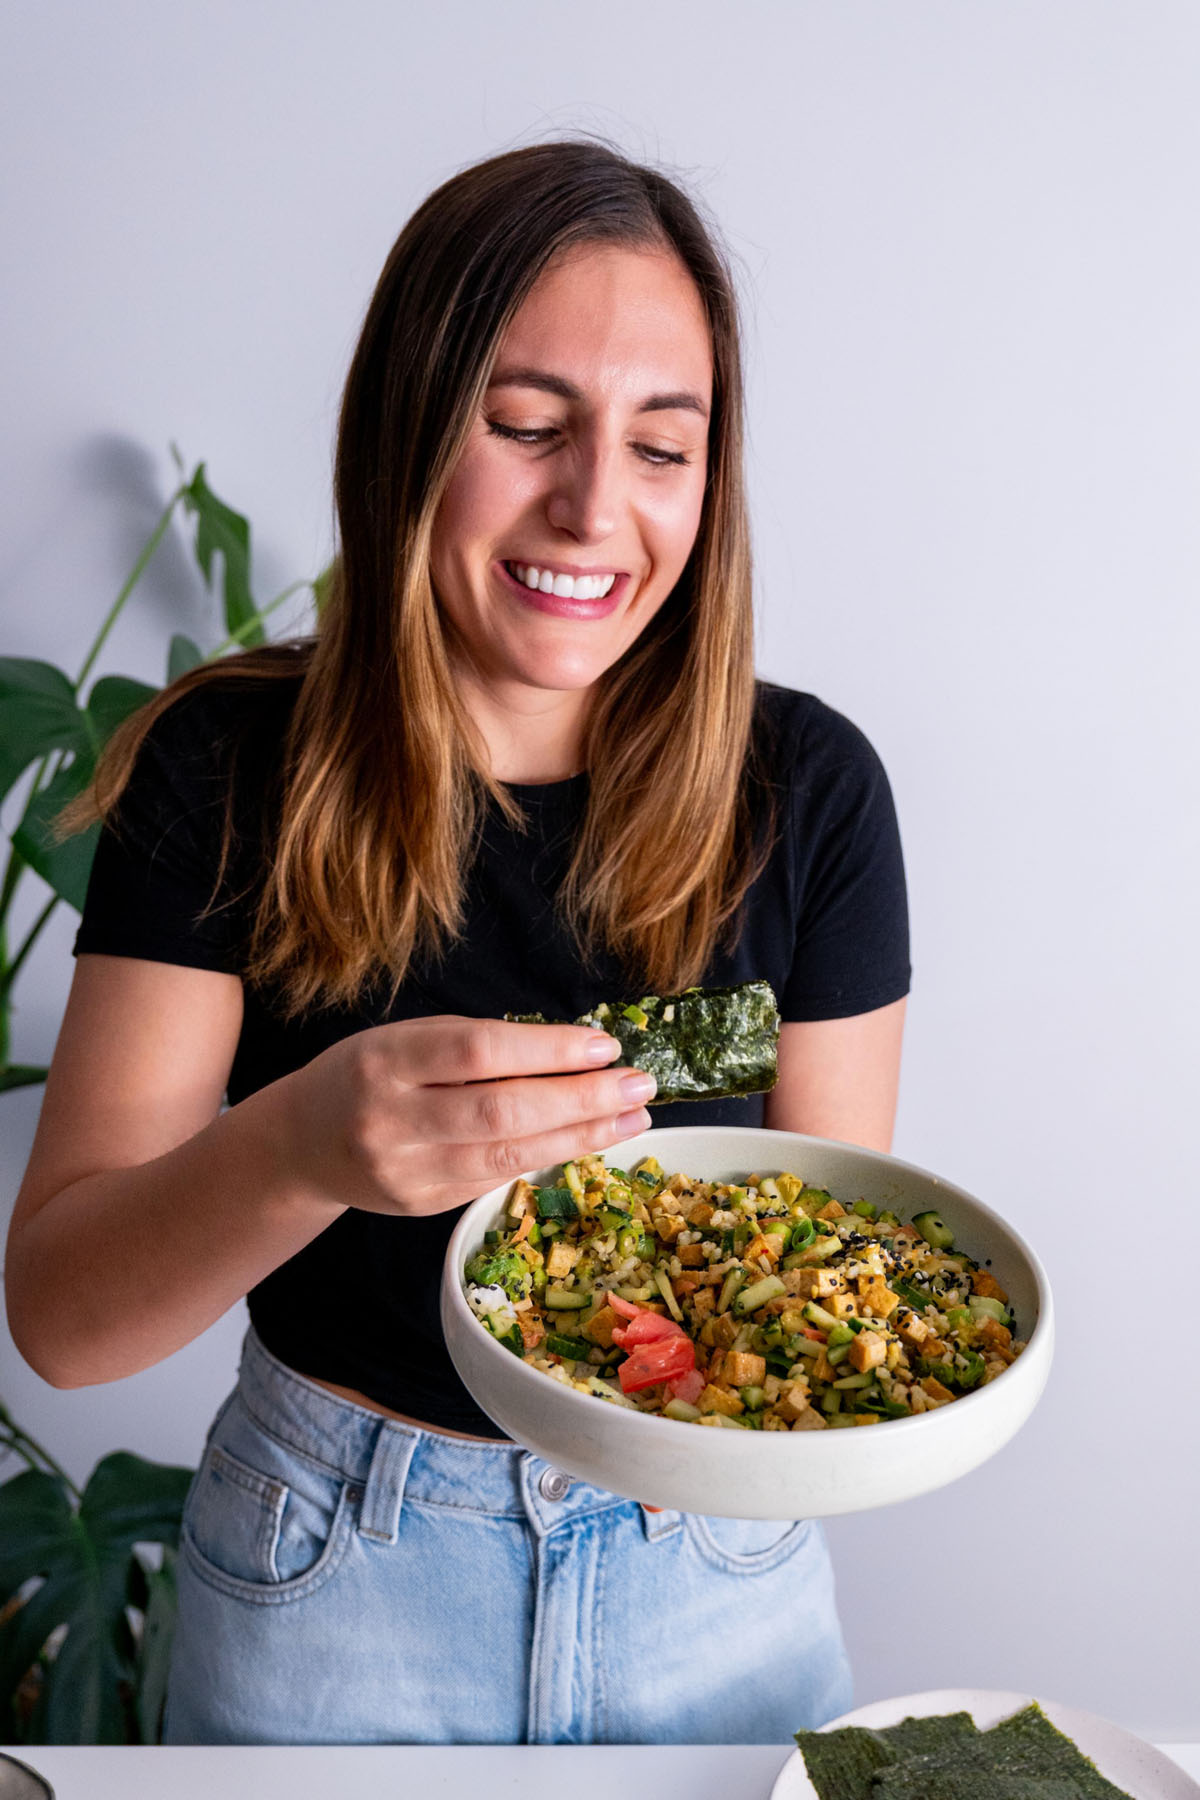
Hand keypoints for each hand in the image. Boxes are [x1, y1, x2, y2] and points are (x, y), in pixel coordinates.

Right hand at [281, 1015, 655, 1217]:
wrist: (302, 1142)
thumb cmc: (367, 1073)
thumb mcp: (405, 1037)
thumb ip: (476, 1043)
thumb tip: (574, 1049)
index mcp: (385, 1059)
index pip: (478, 1050)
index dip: (547, 1049)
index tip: (604, 1045)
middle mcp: (391, 1118)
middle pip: (500, 1111)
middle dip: (581, 1099)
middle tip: (640, 1085)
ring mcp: (405, 1171)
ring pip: (506, 1156)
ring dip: (580, 1136)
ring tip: (632, 1118)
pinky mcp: (421, 1207)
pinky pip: (495, 1180)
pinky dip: (547, 1156)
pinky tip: (587, 1140)